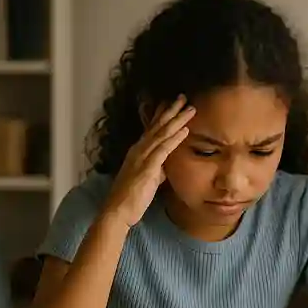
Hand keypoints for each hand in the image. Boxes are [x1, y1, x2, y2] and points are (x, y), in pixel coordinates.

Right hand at [103, 95, 195, 227]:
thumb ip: (157, 170)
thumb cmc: (132, 197)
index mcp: (138, 151)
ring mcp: (142, 157)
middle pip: (157, 126)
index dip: (162, 114)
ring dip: (177, 120)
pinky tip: (185, 130)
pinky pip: (164, 149)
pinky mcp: (147, 167)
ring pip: (162, 133)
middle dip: (171, 110)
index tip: (172, 103)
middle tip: (183, 97)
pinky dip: (175, 138)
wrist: (118, 211)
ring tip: (190, 108)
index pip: (152, 129)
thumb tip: (166, 166)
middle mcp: (138, 150)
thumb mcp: (148, 179)